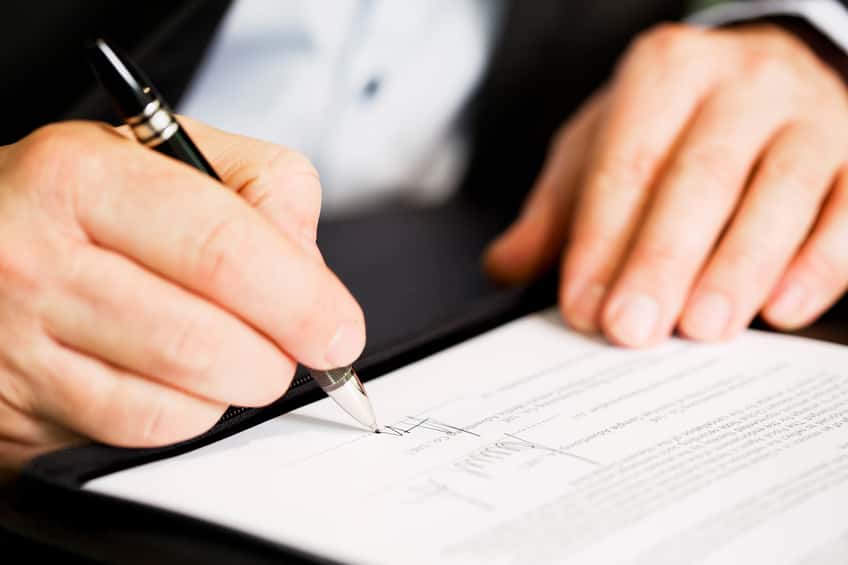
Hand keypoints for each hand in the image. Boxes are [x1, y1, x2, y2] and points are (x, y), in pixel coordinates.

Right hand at [0, 118, 364, 473]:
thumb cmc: (86, 200)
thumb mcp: (168, 153)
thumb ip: (261, 187)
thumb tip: (312, 273)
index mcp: (83, 176)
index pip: (222, 251)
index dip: (301, 300)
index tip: (339, 330)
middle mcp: (37, 260)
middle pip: (202, 340)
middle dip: (278, 356)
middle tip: (298, 346)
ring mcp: (19, 344)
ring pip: (177, 400)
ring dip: (236, 386)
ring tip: (235, 351)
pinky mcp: (22, 409)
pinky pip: (141, 433)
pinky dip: (190, 413)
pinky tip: (182, 377)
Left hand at [485, 22, 847, 347]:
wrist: (770, 73)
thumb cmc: (676, 123)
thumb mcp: (603, 146)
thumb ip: (557, 209)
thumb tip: (505, 267)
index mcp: (665, 74)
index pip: (626, 165)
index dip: (601, 241)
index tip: (583, 307)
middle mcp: (741, 83)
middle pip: (699, 179)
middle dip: (661, 261)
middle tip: (632, 328)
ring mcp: (810, 114)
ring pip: (777, 195)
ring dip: (736, 269)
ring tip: (701, 328)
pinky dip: (818, 264)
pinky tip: (782, 310)